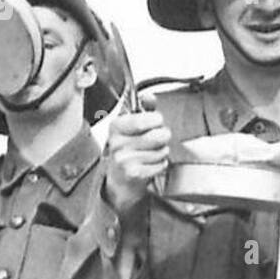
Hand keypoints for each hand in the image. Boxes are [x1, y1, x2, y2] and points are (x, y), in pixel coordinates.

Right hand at [105, 100, 170, 214]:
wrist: (120, 182)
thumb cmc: (128, 152)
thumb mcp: (132, 128)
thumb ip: (144, 110)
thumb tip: (149, 97)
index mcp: (116, 127)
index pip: (144, 119)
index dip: (156, 120)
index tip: (155, 122)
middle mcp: (117, 143)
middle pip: (157, 135)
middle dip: (163, 137)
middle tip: (157, 141)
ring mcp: (124, 159)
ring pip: (161, 150)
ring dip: (162, 152)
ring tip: (151, 154)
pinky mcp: (133, 174)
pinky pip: (161, 164)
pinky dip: (161, 165)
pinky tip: (150, 166)